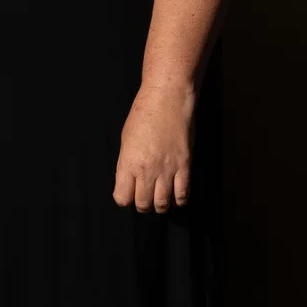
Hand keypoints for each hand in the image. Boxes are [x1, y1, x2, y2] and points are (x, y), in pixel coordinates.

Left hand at [113, 81, 194, 212]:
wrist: (167, 100)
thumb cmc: (143, 115)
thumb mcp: (125, 140)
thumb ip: (126, 164)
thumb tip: (128, 181)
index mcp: (128, 163)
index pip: (122, 198)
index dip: (124, 199)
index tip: (127, 194)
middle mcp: (147, 170)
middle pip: (143, 204)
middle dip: (142, 205)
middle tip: (144, 199)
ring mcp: (167, 169)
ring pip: (162, 203)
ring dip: (160, 206)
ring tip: (159, 201)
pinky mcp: (184, 166)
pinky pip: (182, 194)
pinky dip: (179, 200)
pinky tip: (176, 197)